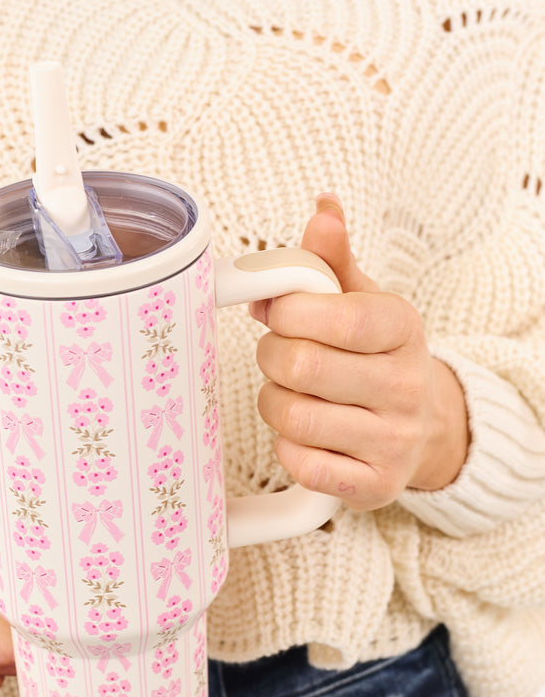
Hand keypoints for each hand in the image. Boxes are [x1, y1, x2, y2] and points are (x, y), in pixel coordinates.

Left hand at [247, 194, 469, 511]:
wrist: (423, 427)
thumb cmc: (376, 357)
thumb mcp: (364, 302)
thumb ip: (332, 261)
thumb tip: (322, 211)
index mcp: (402, 329)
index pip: (338, 318)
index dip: (289, 314)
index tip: (278, 313)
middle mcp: (404, 387)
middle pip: (302, 367)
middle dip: (272, 357)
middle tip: (279, 355)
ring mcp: (392, 441)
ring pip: (293, 418)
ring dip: (274, 402)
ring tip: (291, 394)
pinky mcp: (373, 486)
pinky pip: (300, 464)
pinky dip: (286, 447)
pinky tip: (303, 434)